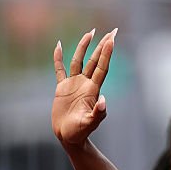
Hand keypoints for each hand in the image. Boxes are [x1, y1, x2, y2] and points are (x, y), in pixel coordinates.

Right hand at [52, 28, 116, 147]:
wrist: (69, 137)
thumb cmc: (80, 132)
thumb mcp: (90, 124)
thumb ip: (98, 113)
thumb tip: (104, 101)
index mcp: (93, 90)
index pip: (102, 67)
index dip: (106, 53)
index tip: (112, 39)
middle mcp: (85, 84)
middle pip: (95, 60)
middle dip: (103, 46)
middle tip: (112, 31)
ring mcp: (74, 84)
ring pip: (79, 60)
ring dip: (84, 46)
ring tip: (90, 32)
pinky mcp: (62, 88)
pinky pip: (59, 69)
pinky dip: (58, 58)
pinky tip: (58, 45)